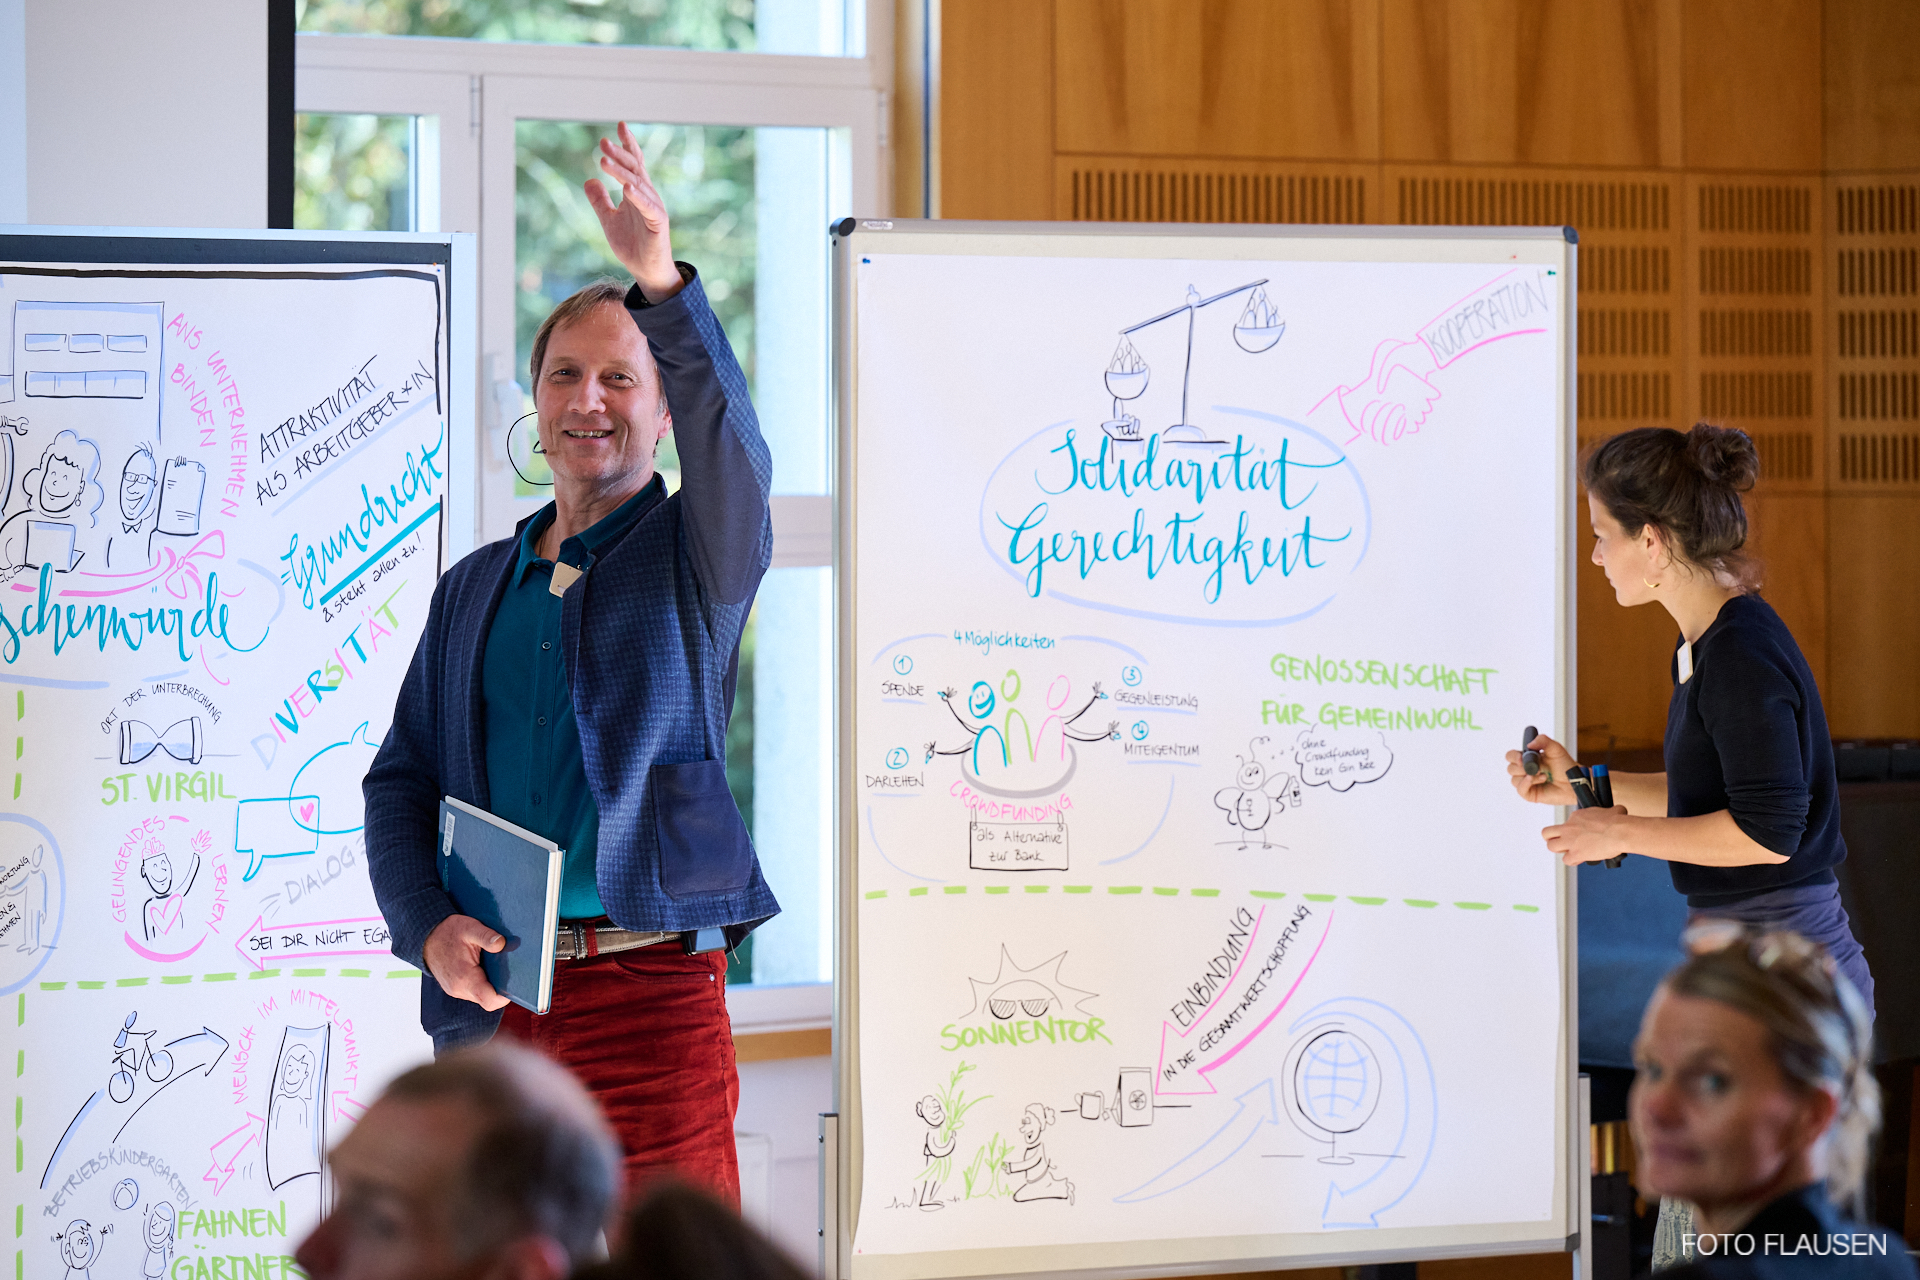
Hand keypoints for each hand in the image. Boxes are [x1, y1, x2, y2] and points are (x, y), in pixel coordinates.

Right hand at [423, 914, 508, 1010]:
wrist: (426, 937)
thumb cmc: (448, 932)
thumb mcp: (469, 927)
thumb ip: (486, 936)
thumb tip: (501, 944)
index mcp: (464, 978)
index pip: (489, 1001)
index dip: (505, 996)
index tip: (514, 983)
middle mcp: (459, 989)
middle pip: (487, 998)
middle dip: (500, 987)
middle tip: (507, 969)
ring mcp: (456, 990)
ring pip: (481, 995)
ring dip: (490, 984)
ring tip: (494, 966)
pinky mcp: (455, 988)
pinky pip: (474, 991)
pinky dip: (482, 982)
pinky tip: (484, 967)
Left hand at [585, 122, 683, 302]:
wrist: (646, 270)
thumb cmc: (632, 245)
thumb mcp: (609, 220)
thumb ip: (600, 201)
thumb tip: (589, 179)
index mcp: (636, 192)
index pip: (633, 163)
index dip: (627, 145)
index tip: (619, 126)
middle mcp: (647, 195)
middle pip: (634, 168)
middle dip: (619, 154)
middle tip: (602, 142)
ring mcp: (654, 207)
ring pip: (637, 184)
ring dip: (621, 172)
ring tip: (604, 161)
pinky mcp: (658, 222)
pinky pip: (648, 206)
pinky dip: (637, 196)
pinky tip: (626, 187)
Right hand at [1505, 731, 1576, 805]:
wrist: (1575, 781)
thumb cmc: (1566, 766)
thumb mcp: (1556, 749)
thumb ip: (1543, 741)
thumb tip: (1529, 744)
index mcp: (1528, 758)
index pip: (1511, 756)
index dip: (1513, 756)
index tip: (1522, 757)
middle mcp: (1525, 770)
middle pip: (1510, 768)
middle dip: (1521, 767)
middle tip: (1536, 767)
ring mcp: (1527, 783)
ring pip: (1514, 780)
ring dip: (1529, 776)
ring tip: (1543, 775)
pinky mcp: (1530, 794)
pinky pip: (1520, 790)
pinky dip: (1527, 784)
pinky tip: (1540, 780)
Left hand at [1542, 806, 1630, 865]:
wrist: (1620, 831)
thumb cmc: (1618, 821)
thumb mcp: (1612, 810)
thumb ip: (1609, 811)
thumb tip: (1617, 811)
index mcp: (1576, 816)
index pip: (1567, 824)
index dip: (1573, 831)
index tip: (1582, 834)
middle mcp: (1569, 828)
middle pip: (1547, 832)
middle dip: (1552, 838)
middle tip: (1562, 842)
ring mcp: (1570, 841)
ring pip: (1551, 846)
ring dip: (1560, 850)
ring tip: (1570, 852)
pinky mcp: (1575, 853)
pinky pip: (1566, 860)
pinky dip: (1572, 861)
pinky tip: (1580, 859)